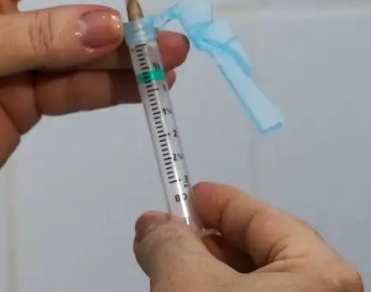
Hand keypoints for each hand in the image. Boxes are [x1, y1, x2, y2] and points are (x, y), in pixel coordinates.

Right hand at [134, 182, 363, 291]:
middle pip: (266, 253)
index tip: (186, 193)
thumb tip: (154, 223)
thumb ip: (167, 242)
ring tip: (174, 273)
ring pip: (262, 286)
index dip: (218, 201)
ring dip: (215, 273)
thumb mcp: (186, 281)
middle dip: (213, 241)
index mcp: (322, 272)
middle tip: (172, 236)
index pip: (264, 218)